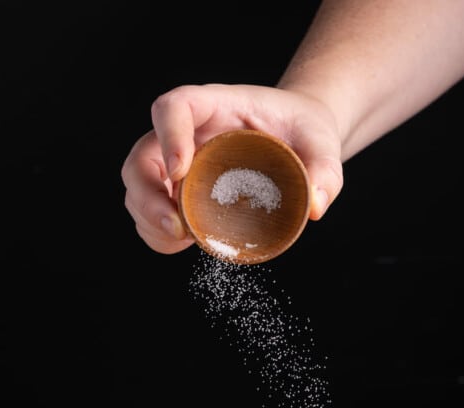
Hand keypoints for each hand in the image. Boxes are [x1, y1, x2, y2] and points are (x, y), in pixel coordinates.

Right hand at [121, 83, 343, 254]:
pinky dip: (155, 234)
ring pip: (137, 188)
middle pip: (141, 157)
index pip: (173, 107)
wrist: (296, 141)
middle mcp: (185, 134)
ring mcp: (175, 164)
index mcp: (213, 106)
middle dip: (148, 196)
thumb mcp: (323, 143)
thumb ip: (325, 170)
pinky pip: (148, 214)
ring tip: (180, 240)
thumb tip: (316, 207)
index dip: (168, 136)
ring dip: (148, 220)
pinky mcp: (177, 192)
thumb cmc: (303, 133)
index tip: (182, 170)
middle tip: (177, 229)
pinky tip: (178, 244)